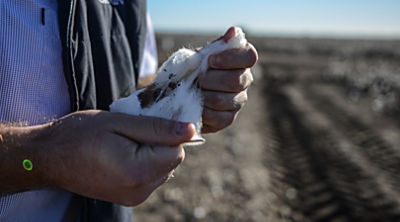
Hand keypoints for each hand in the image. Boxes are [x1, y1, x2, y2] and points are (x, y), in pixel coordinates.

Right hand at [12, 110, 193, 205]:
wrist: (49, 158)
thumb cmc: (79, 134)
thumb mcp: (119, 122)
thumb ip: (158, 128)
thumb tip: (190, 130)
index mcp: (138, 172)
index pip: (178, 150)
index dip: (165, 133)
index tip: (144, 124)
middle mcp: (140, 190)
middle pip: (172, 160)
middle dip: (159, 143)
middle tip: (131, 132)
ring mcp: (135, 197)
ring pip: (163, 168)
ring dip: (151, 153)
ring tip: (123, 144)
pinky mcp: (130, 198)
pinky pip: (151, 176)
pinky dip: (144, 163)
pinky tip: (122, 154)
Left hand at [199, 28, 257, 132]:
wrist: (176, 91)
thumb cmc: (191, 69)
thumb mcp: (200, 55)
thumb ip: (217, 46)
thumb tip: (233, 32)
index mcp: (241, 60)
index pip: (249, 56)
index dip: (231, 59)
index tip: (210, 61)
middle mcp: (244, 80)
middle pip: (237, 80)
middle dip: (212, 79)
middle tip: (198, 79)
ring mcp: (238, 101)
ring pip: (228, 100)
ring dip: (206, 96)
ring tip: (195, 92)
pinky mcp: (227, 118)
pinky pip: (221, 118)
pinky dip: (205, 111)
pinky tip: (196, 105)